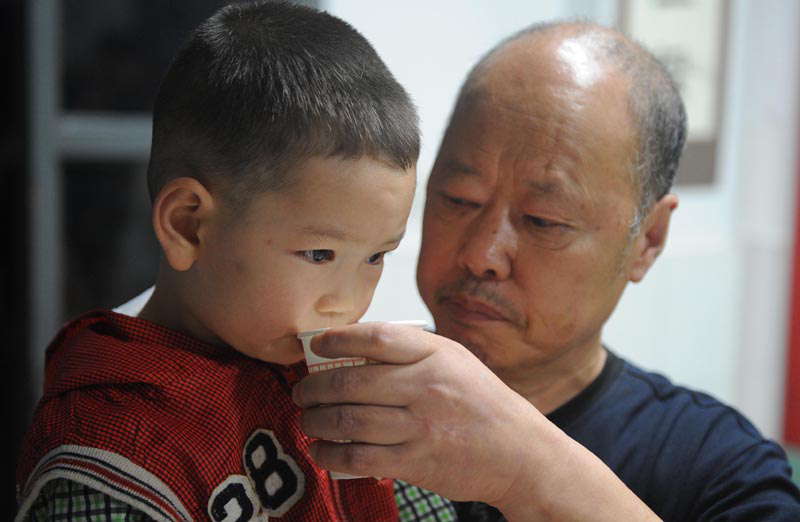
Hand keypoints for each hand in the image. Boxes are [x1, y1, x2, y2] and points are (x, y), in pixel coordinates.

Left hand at [291, 321, 547, 505]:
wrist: (519, 452)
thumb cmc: (483, 404)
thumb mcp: (455, 361)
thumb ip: (411, 352)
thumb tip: (354, 350)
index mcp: (435, 356)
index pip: (376, 338)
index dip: (338, 339)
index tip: (317, 344)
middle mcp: (425, 387)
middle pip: (350, 382)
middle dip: (313, 388)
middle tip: (302, 391)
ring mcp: (419, 427)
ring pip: (348, 420)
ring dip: (315, 421)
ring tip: (307, 420)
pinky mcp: (414, 462)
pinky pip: (358, 457)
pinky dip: (330, 454)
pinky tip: (320, 451)